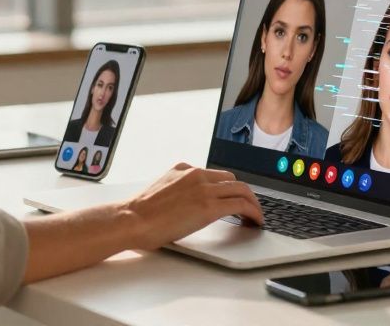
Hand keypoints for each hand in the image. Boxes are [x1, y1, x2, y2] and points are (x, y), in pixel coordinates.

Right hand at [122, 163, 262, 249]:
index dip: (228, 188)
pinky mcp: (209, 206)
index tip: (233, 197)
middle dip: (244, 194)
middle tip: (249, 207)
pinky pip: (241, 205)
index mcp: (184, 169)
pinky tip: (255, 221)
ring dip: (253, 203)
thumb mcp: (161, 189)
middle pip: (232, 180)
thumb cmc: (141, 212)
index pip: (215, 174)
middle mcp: (197, 174)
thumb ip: (178, 188)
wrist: (133, 219)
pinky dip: (253, 212)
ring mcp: (204, 189)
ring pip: (241, 190)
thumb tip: (188, 202)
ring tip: (256, 216)